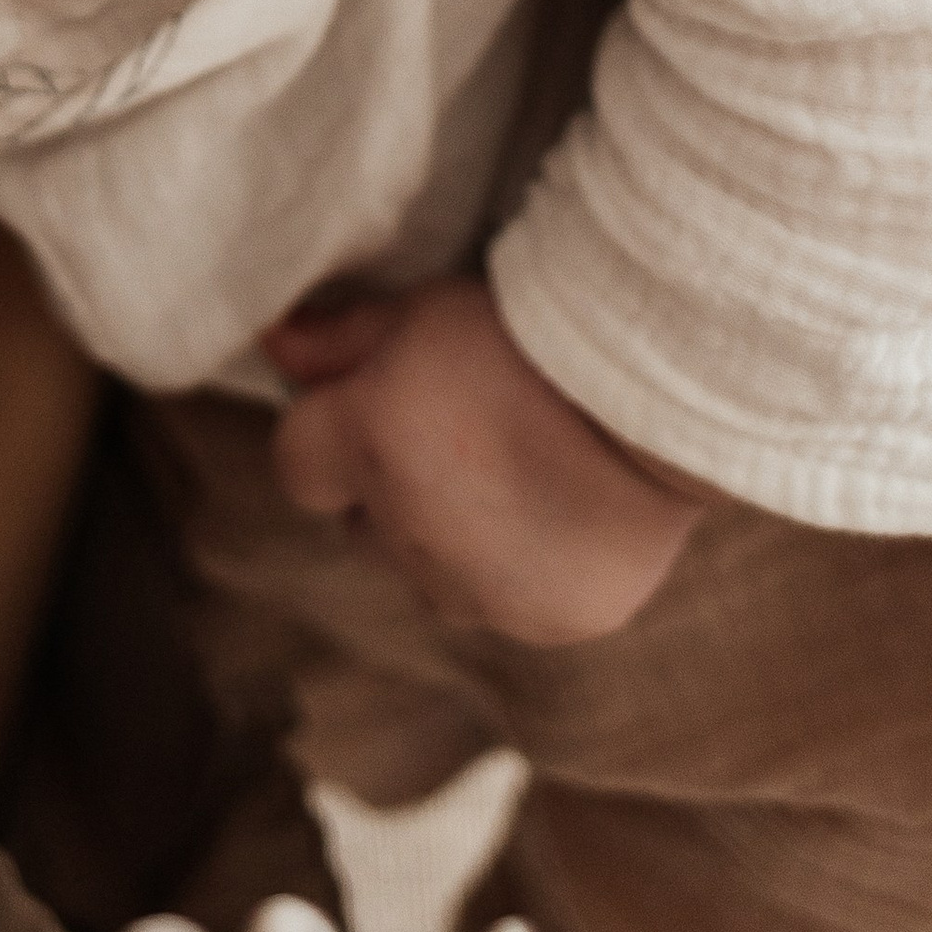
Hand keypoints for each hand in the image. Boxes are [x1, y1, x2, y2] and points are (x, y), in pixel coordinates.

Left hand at [262, 275, 703, 645]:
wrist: (659, 392)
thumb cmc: (533, 332)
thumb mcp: (425, 308)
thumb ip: (337, 339)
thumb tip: (271, 345)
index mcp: (366, 445)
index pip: (294, 465)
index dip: (326, 432)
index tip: (371, 402)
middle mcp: (407, 531)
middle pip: (360, 527)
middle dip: (385, 491)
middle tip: (456, 433)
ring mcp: (477, 589)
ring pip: (431, 575)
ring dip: (451, 539)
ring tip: (517, 469)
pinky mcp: (544, 623)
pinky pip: (506, 604)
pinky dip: (520, 571)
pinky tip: (565, 512)